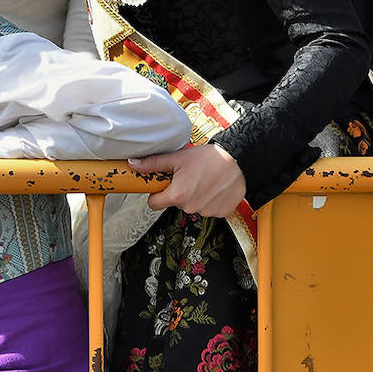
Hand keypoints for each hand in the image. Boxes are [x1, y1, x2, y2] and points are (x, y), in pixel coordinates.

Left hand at [129, 144, 246, 217]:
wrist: (239, 160)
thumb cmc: (210, 158)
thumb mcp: (177, 158)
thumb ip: (153, 164)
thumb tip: (134, 164)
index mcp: (177, 196)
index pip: (154, 204)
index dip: (156, 193)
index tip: (163, 185)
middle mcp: (191, 208)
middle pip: (175, 203)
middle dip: (179, 191)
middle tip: (189, 176)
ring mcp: (207, 212)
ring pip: (193, 206)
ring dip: (196, 196)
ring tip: (204, 179)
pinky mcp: (221, 213)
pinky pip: (209, 208)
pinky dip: (210, 200)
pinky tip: (215, 187)